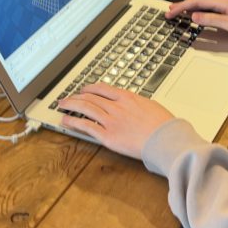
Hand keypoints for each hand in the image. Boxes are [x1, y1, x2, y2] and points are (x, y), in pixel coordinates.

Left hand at [59, 83, 174, 159]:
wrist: (165, 139)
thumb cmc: (164, 126)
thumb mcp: (151, 106)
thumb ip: (137, 104)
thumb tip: (133, 104)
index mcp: (127, 98)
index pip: (102, 89)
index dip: (90, 88)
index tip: (84, 89)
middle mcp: (116, 107)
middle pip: (90, 98)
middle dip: (76, 97)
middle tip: (67, 98)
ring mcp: (111, 121)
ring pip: (85, 109)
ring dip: (71, 106)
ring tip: (62, 105)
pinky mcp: (108, 136)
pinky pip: (86, 127)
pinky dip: (74, 122)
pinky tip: (66, 120)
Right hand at [166, 0, 227, 47]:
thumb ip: (211, 20)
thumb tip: (195, 17)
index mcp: (221, 1)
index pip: (194, 2)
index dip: (180, 7)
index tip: (169, 13)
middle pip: (197, 0)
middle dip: (181, 6)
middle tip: (169, 13)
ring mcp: (226, 2)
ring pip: (203, 2)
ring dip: (189, 8)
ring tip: (179, 13)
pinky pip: (210, 5)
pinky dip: (199, 9)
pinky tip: (198, 14)